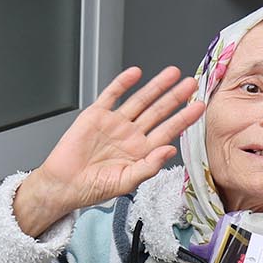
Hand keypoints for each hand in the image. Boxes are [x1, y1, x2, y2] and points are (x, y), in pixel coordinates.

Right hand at [12, 67, 204, 234]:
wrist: (63, 184)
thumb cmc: (92, 188)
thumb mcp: (126, 183)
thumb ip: (149, 167)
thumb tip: (170, 151)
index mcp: (141, 151)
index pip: (168, 131)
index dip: (184, 118)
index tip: (198, 107)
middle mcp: (131, 134)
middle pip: (158, 111)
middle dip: (175, 97)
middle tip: (191, 83)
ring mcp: (115, 123)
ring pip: (140, 100)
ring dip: (156, 86)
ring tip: (172, 74)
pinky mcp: (96, 115)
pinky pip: (112, 95)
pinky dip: (123, 83)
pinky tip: (135, 73)